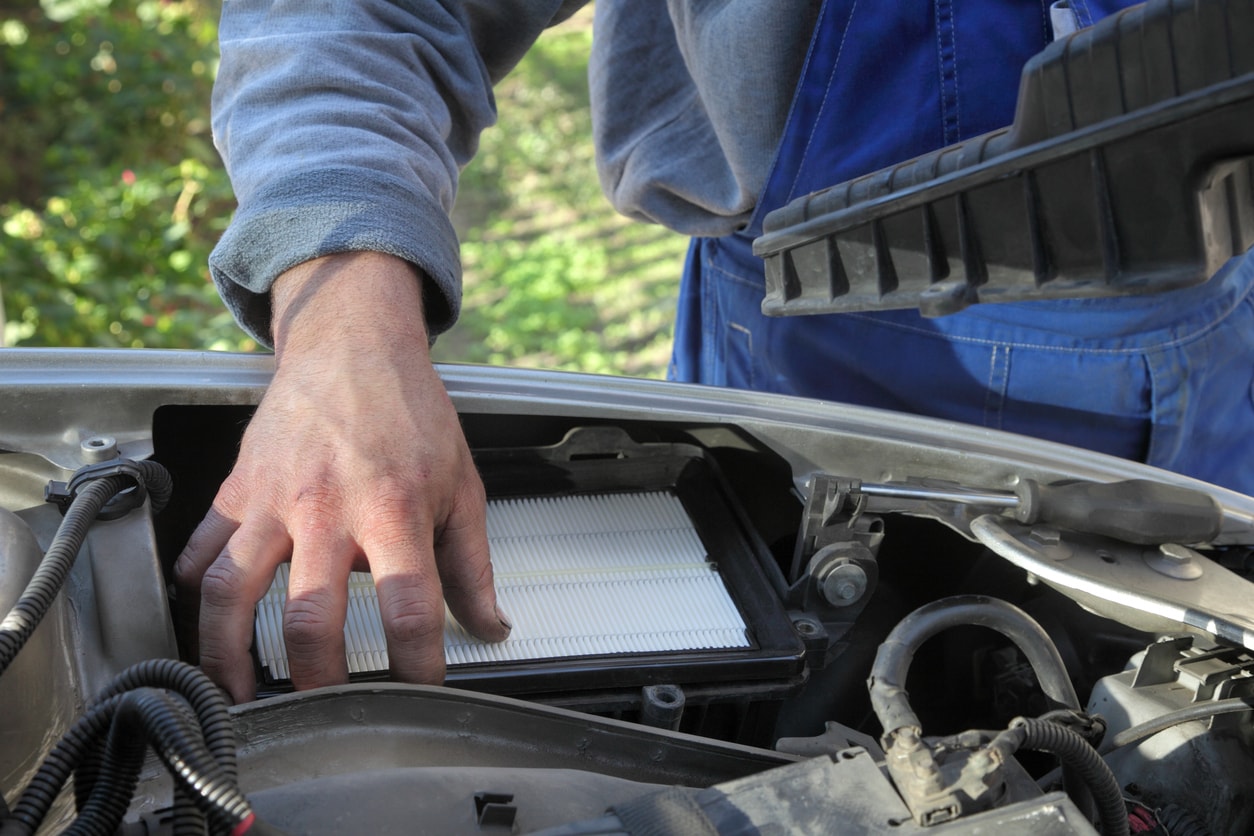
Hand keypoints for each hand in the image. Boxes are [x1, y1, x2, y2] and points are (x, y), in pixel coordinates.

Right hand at [175, 252, 509, 702]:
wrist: (352, 345)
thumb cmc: (410, 412)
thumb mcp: (460, 485)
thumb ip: (472, 564)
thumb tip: (491, 625)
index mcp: (393, 509)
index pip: (407, 608)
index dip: (416, 665)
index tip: (420, 691)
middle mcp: (327, 508)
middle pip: (310, 618)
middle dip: (318, 680)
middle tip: (328, 709)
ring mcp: (273, 499)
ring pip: (232, 592)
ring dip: (230, 654)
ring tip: (243, 695)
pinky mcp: (238, 489)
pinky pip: (201, 549)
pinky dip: (194, 593)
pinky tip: (204, 624)